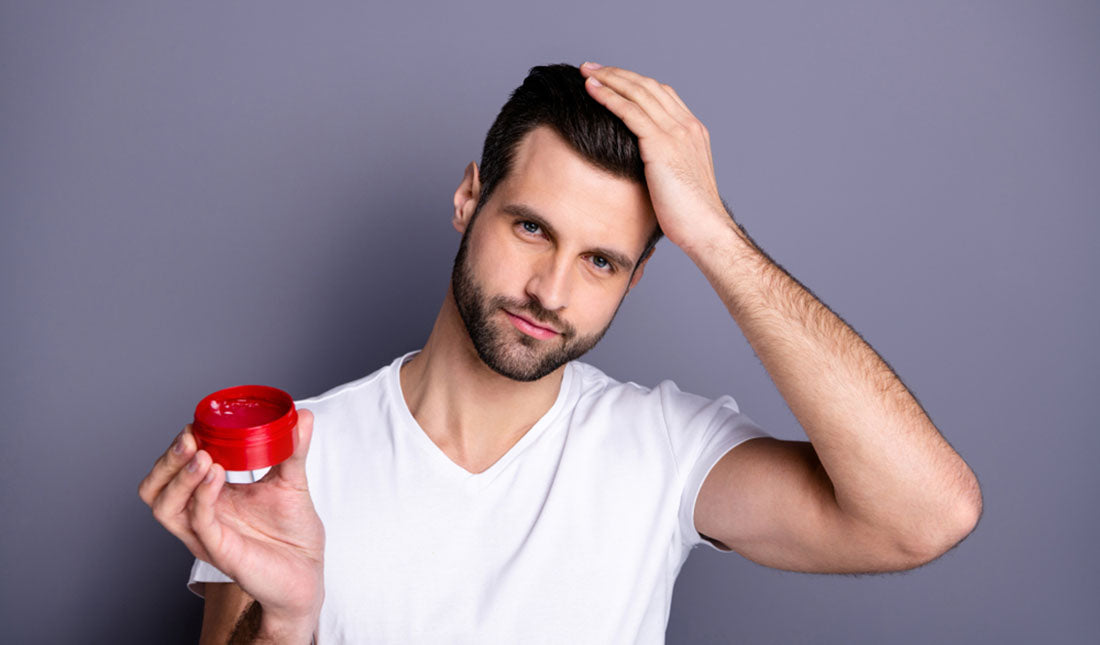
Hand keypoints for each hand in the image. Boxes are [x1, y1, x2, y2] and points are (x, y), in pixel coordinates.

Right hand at [138, 409, 324, 621]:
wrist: (309, 572)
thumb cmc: (294, 533)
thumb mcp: (293, 481)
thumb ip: (293, 449)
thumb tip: (302, 415)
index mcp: (212, 497)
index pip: (174, 471)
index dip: (178, 448)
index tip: (195, 425)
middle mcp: (202, 516)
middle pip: (156, 489)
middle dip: (167, 461)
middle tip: (189, 438)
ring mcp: (207, 535)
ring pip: (165, 508)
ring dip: (178, 477)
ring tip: (202, 456)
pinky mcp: (221, 551)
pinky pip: (199, 523)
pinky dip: (202, 497)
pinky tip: (215, 475)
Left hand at [579, 61, 730, 250]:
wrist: (705, 230)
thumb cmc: (689, 217)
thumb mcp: (676, 183)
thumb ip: (662, 166)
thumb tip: (640, 170)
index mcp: (693, 132)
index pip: (661, 94)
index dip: (634, 83)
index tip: (612, 79)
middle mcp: (687, 126)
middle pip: (648, 86)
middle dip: (618, 73)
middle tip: (592, 67)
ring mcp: (676, 132)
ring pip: (638, 93)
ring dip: (610, 78)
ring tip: (586, 72)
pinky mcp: (662, 144)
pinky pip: (630, 111)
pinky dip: (609, 96)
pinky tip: (592, 90)